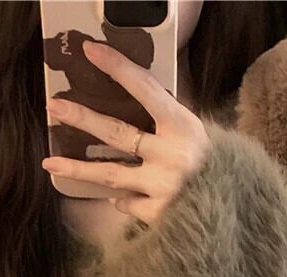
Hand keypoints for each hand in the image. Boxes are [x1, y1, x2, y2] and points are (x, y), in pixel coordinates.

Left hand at [41, 40, 210, 224]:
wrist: (237, 212)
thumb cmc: (215, 167)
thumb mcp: (196, 134)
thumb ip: (166, 120)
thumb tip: (131, 100)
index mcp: (183, 127)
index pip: (144, 89)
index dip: (116, 68)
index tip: (89, 51)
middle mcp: (172, 155)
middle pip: (117, 132)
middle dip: (82, 118)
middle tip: (54, 105)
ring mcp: (163, 187)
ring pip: (110, 174)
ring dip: (77, 167)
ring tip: (49, 161)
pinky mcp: (159, 214)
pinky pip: (126, 204)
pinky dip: (120, 200)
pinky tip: (118, 198)